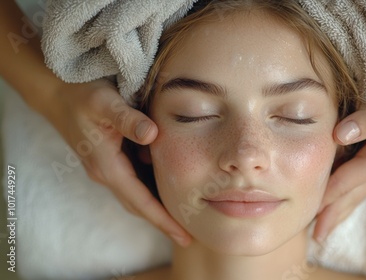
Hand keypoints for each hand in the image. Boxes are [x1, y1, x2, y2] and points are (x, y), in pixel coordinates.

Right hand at [46, 78, 191, 245]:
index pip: (140, 201)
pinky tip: (167, 188)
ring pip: (136, 196)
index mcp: (107, 166)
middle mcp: (106, 173)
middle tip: (188, 235)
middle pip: (139, 206)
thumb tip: (152, 135)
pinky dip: (150, 191)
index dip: (163, 219)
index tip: (183, 235)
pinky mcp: (109, 161)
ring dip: (156, 208)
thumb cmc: (83, 96)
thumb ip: (128, 119)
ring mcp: (106, 169)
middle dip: (163, 221)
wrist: (58, 94)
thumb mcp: (106, 103)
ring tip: (182, 216)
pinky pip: (133, 183)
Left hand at [313, 55, 365, 240]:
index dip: (328, 195)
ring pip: (359, 188)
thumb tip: (339, 136)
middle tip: (317, 236)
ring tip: (325, 225)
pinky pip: (363, 176)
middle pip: (355, 192)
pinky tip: (342, 195)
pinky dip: (349, 189)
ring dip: (342, 206)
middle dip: (335, 214)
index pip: (350, 179)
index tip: (308, 212)